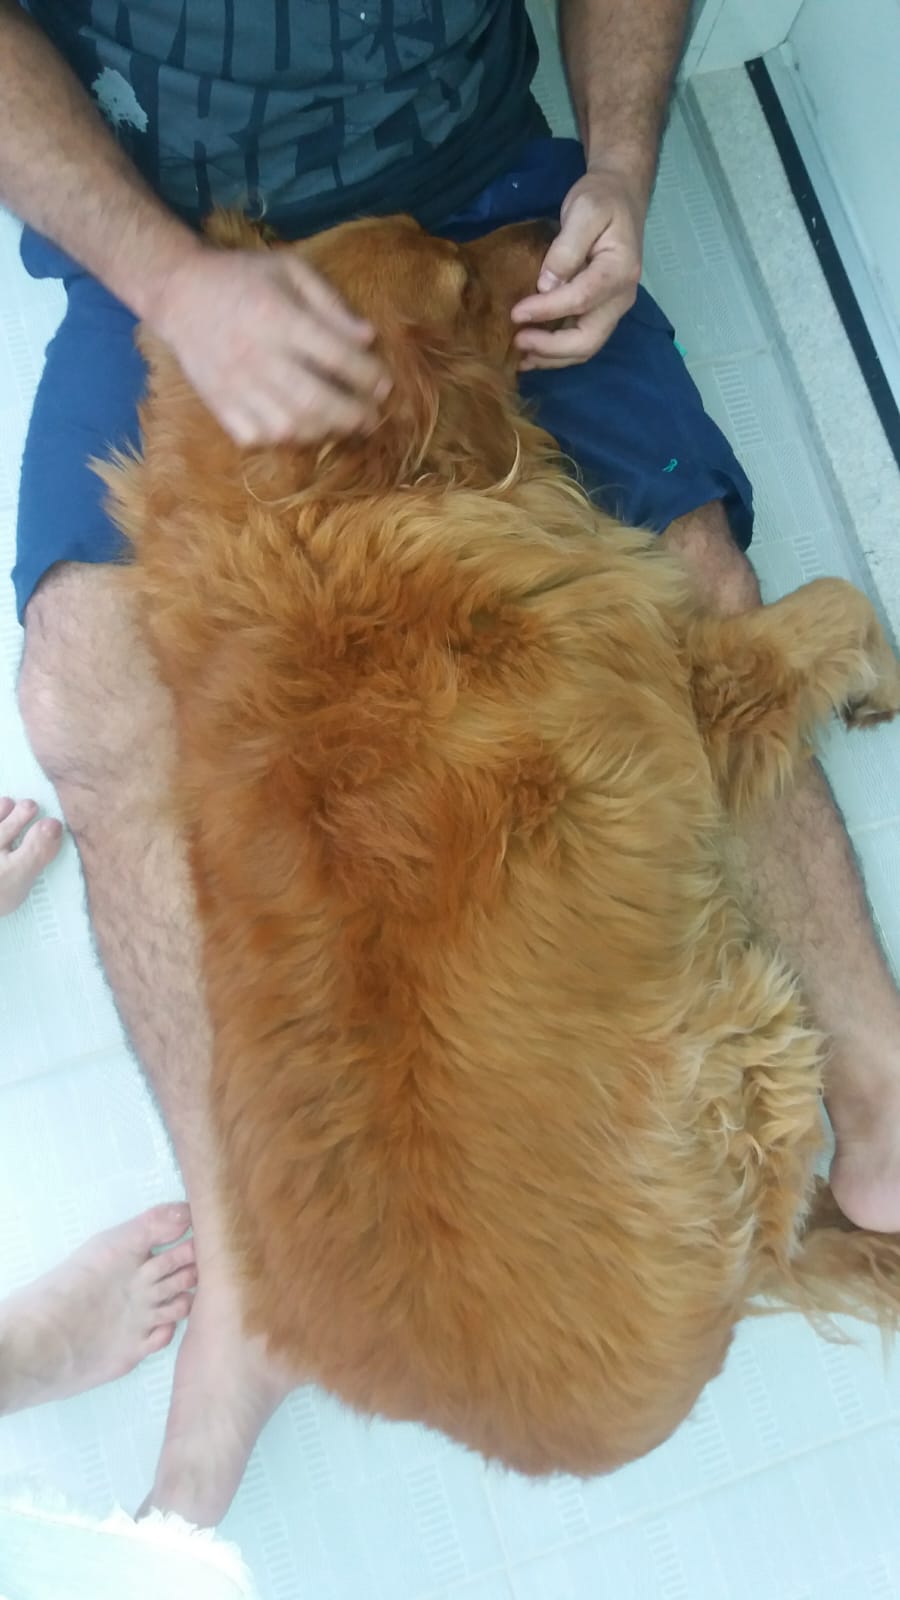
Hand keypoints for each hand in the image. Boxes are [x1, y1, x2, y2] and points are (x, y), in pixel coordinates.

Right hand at [146, 244, 391, 445]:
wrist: (178, 293)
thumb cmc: (242, 277)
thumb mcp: (290, 269)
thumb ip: (330, 302)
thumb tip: (368, 339)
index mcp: (278, 317)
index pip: (335, 355)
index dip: (368, 375)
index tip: (385, 385)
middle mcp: (258, 355)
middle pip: (315, 399)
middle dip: (352, 415)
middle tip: (372, 419)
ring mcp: (236, 384)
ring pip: (288, 426)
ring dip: (322, 431)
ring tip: (340, 425)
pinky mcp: (218, 404)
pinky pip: (256, 437)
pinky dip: (282, 440)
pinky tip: (299, 429)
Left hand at [511, 165, 646, 369]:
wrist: (620, 196)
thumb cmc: (601, 199)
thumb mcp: (583, 211)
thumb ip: (566, 248)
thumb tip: (546, 285)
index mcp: (619, 270)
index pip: (581, 299)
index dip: (546, 310)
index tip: (515, 314)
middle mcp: (621, 297)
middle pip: (588, 339)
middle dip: (551, 349)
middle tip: (517, 342)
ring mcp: (613, 308)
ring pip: (585, 348)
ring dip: (553, 357)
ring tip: (520, 356)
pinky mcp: (602, 311)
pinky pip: (581, 341)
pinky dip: (557, 352)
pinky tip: (533, 351)